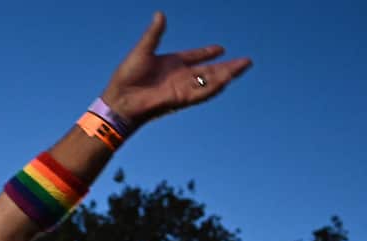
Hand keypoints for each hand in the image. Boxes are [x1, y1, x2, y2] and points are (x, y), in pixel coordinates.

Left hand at [101, 12, 251, 128]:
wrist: (120, 100)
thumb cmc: (126, 77)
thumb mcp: (143, 50)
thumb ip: (154, 33)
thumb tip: (159, 14)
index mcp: (171, 63)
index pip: (194, 57)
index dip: (207, 53)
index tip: (220, 48)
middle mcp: (179, 76)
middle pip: (209, 70)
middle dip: (228, 66)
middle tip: (246, 62)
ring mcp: (181, 88)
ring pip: (210, 81)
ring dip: (227, 74)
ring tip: (243, 67)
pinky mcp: (180, 98)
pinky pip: (201, 92)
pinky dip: (214, 86)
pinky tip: (227, 79)